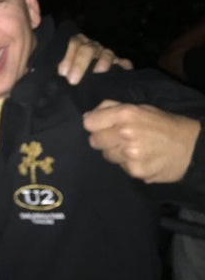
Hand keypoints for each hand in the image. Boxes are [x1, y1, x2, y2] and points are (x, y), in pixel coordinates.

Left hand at [59, 33, 132, 84]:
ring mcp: (108, 55)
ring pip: (106, 53)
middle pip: (88, 49)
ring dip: (102, 62)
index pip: (74, 43)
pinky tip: (119, 73)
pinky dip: (122, 67)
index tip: (63, 72)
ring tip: (98, 72)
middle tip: (73, 80)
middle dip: (79, 64)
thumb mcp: (67, 72)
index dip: (68, 57)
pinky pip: (125, 63)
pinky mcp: (122, 64)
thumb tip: (62, 73)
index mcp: (79, 45)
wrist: (95, 87)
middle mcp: (94, 47)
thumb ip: (65, 70)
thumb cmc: (74, 77)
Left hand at [83, 100, 199, 182]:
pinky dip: (127, 164)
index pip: (89, 123)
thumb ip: (111, 108)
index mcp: (125, 114)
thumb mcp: (139, 108)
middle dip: (104, 139)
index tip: (101, 126)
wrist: (192, 147)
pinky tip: (141, 158)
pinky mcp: (135, 171)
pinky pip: (120, 167)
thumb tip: (87, 117)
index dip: (94, 124)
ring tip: (133, 148)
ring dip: (116, 152)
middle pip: (94, 141)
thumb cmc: (163, 124)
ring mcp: (130, 154)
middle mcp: (125, 133)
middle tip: (120, 138)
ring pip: (106, 155)